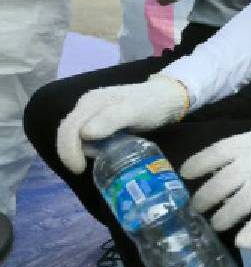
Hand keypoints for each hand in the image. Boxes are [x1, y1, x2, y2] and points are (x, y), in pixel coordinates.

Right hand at [57, 75, 189, 173]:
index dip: (69, 150)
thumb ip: (112, 119)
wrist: (166, 97)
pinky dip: (89, 145)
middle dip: (71, 152)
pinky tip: (102, 151)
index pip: (69, 128)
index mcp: (91, 102)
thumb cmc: (152, 104)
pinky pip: (85, 134)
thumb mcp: (135, 111)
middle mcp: (87, 105)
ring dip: (80, 149)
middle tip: (82, 169)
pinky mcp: (99, 118)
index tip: (79, 169)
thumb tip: (85, 134)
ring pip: (75, 134)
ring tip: (99, 157)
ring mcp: (92, 111)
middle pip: (67, 131)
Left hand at [180, 102, 250, 247]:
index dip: (197, 164)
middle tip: (198, 210)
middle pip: (217, 185)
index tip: (186, 173)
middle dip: (204, 200)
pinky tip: (242, 242)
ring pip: (232, 207)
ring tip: (218, 226)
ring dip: (222, 219)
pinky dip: (250, 234)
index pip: (214, 153)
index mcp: (250, 142)